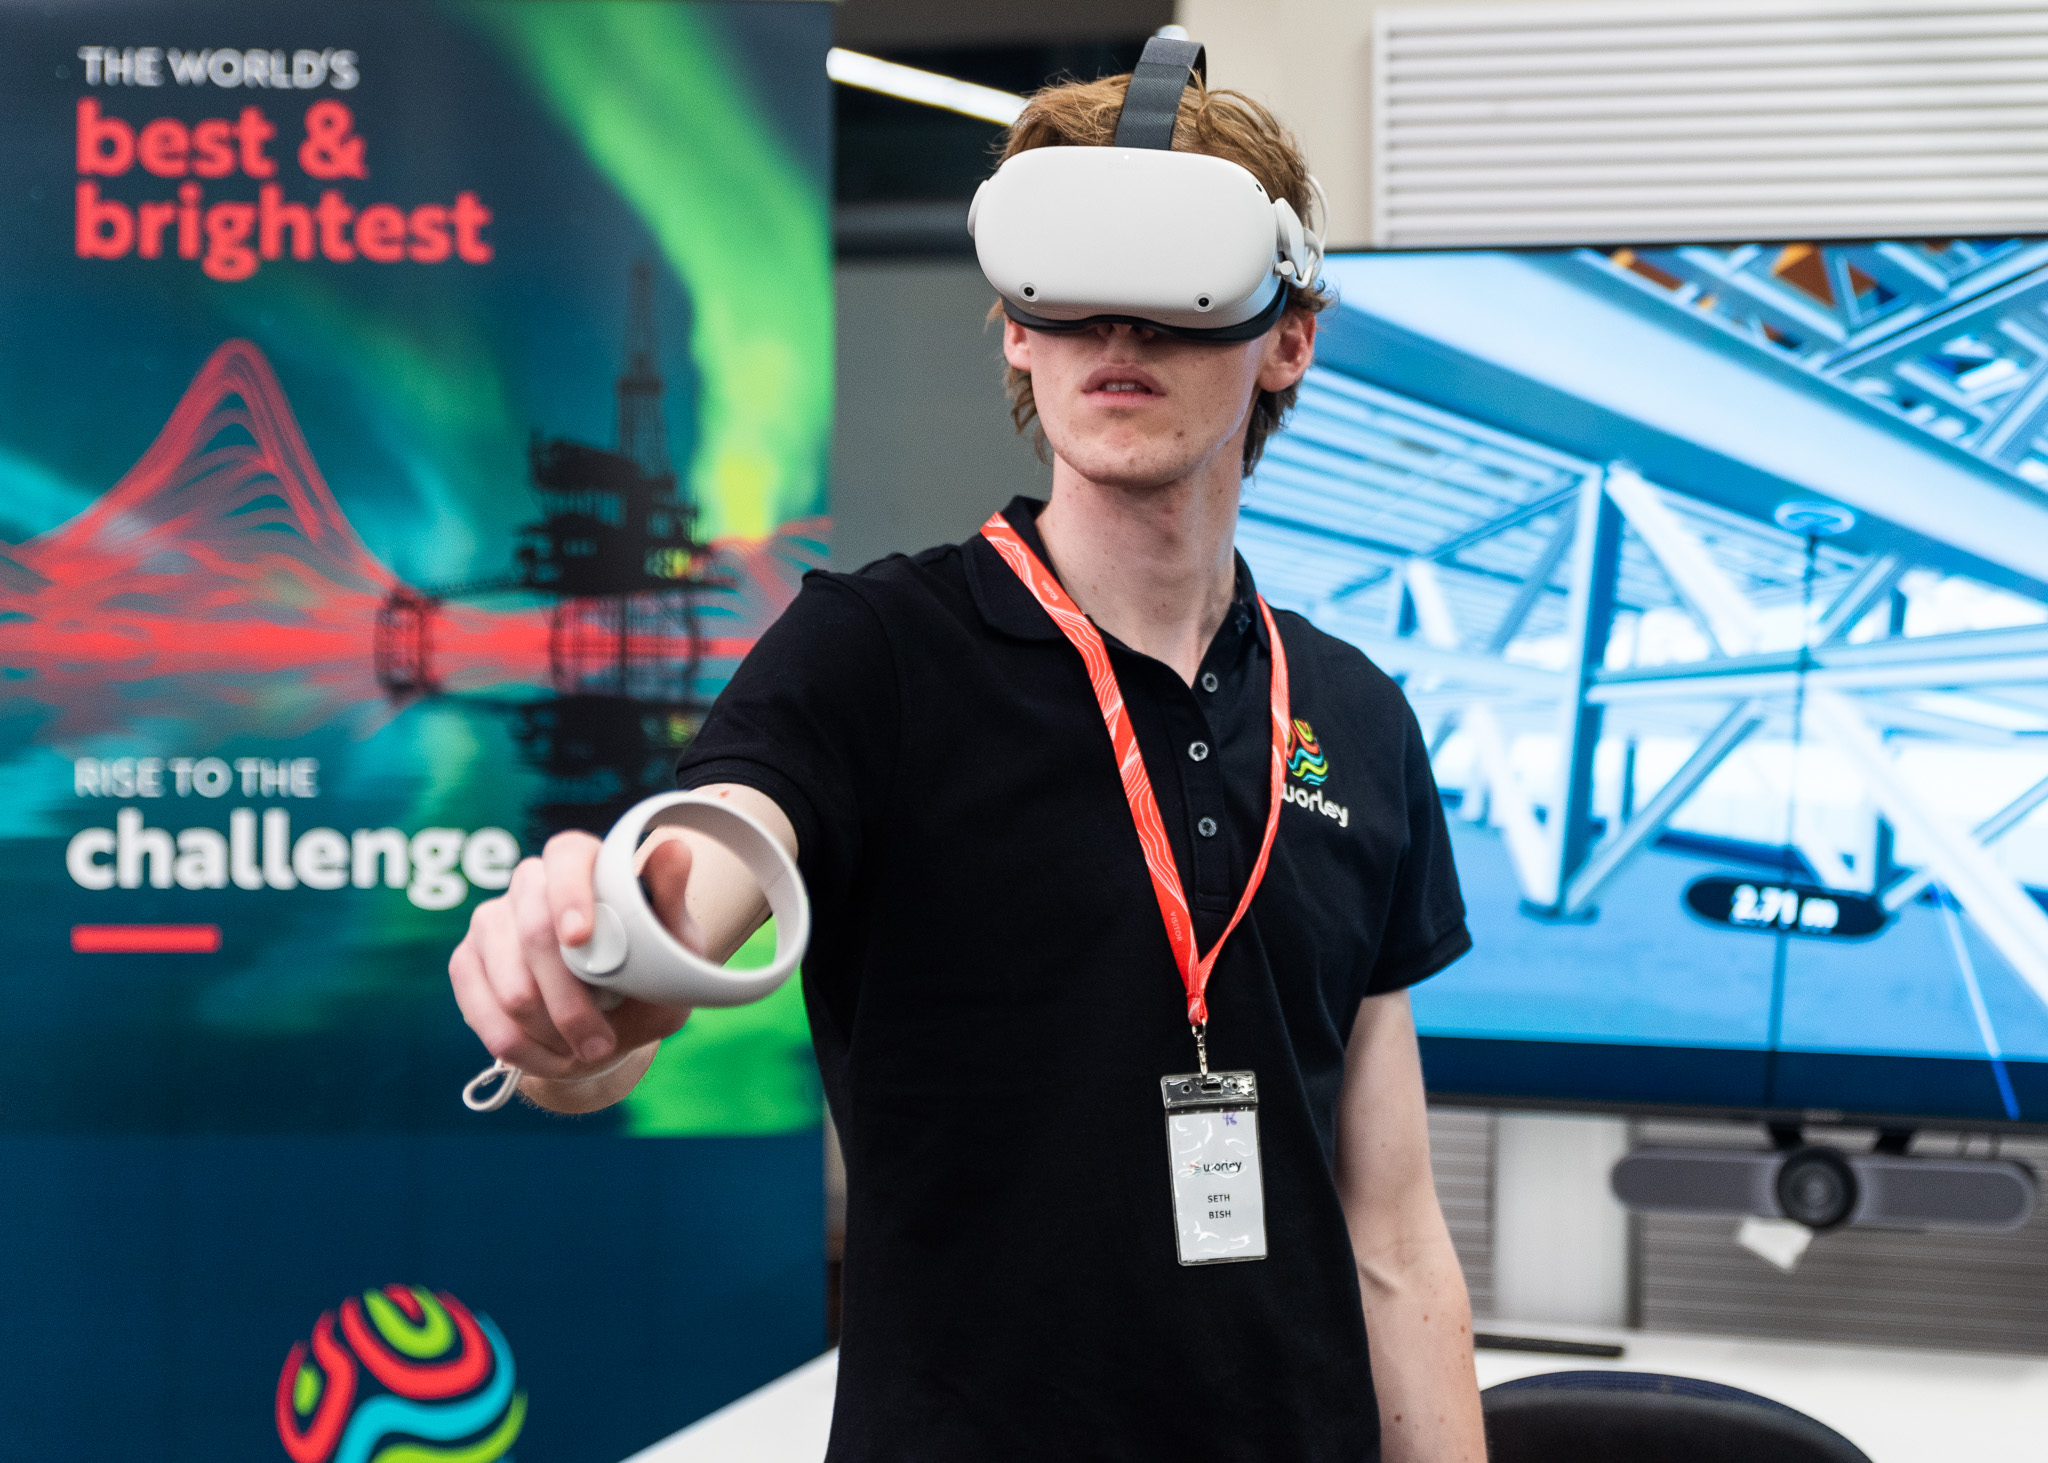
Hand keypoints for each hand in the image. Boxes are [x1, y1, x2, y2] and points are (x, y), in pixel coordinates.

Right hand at [449, 829, 697, 1088]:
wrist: (613, 1018)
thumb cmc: (648, 973)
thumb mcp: (672, 946)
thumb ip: (670, 902)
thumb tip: (675, 849)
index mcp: (583, 863)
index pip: (567, 857)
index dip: (569, 894)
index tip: (580, 939)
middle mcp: (531, 882)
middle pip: (534, 931)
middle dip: (569, 1002)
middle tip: (601, 1043)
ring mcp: (492, 921)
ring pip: (510, 985)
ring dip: (550, 1032)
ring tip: (585, 1051)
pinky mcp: (467, 962)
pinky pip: (481, 1013)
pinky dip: (521, 1048)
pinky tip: (553, 1058)